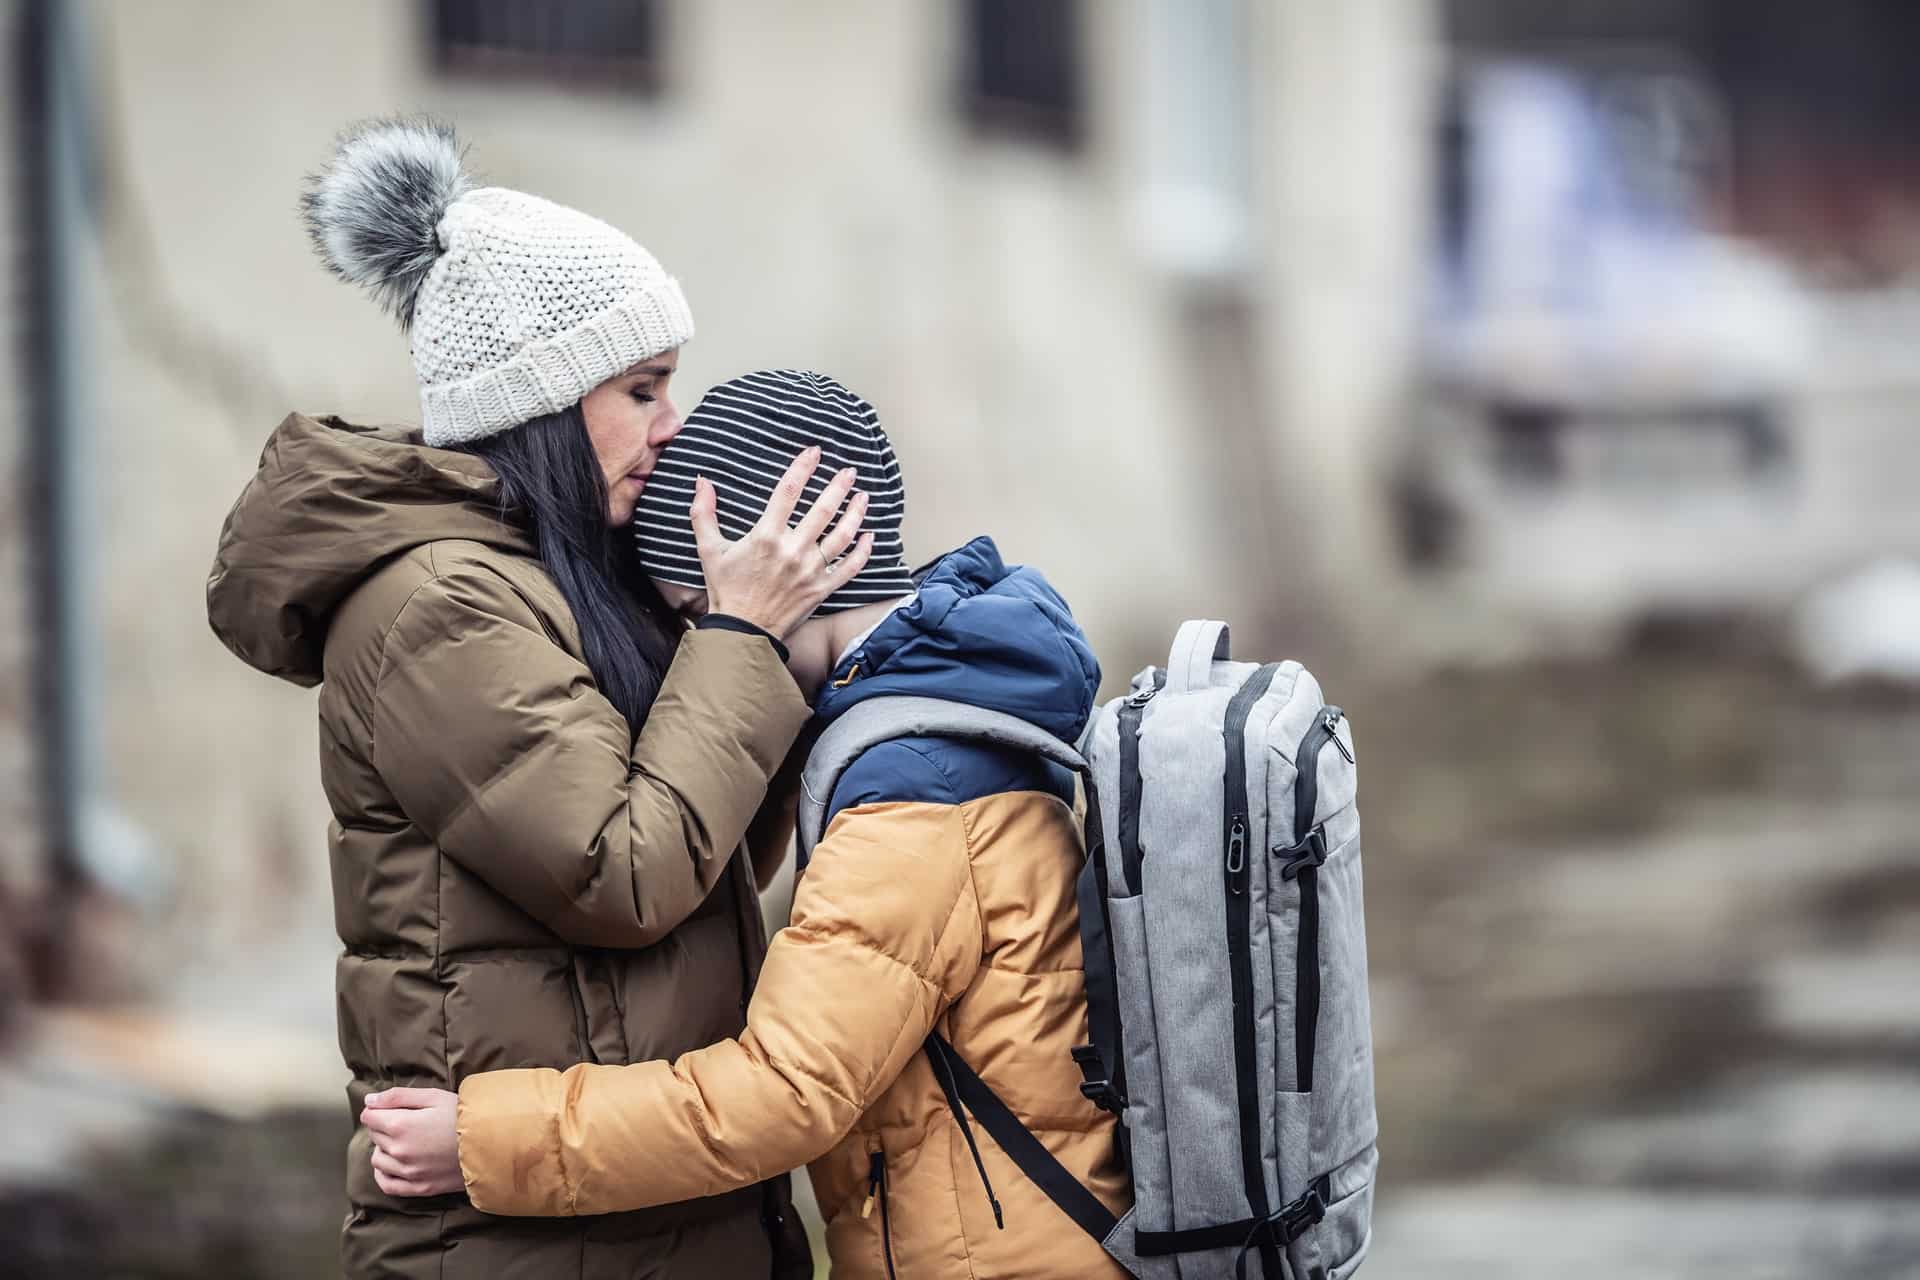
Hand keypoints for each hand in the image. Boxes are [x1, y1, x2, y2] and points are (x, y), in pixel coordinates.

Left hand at [361, 1086, 462, 1197]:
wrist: (491, 1143)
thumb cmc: (463, 1116)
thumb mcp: (433, 1096)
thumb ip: (397, 1096)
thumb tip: (369, 1100)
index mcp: (400, 1125)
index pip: (369, 1117)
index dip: (378, 1109)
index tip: (391, 1108)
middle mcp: (398, 1151)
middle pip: (374, 1136)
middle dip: (384, 1126)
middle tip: (406, 1121)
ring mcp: (407, 1172)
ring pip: (377, 1160)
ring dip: (385, 1149)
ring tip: (405, 1142)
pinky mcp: (418, 1188)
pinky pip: (386, 1184)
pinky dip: (384, 1174)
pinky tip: (393, 1165)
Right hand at [691, 447, 873, 639]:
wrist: (741, 631)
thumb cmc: (725, 590)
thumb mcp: (709, 549)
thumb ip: (704, 513)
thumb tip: (702, 481)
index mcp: (766, 536)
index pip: (789, 491)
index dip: (803, 467)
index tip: (814, 452)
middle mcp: (792, 550)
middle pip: (822, 509)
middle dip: (838, 486)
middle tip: (849, 471)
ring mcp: (810, 571)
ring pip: (841, 535)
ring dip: (855, 513)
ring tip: (863, 496)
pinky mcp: (821, 589)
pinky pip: (849, 567)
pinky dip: (863, 552)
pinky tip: (871, 535)